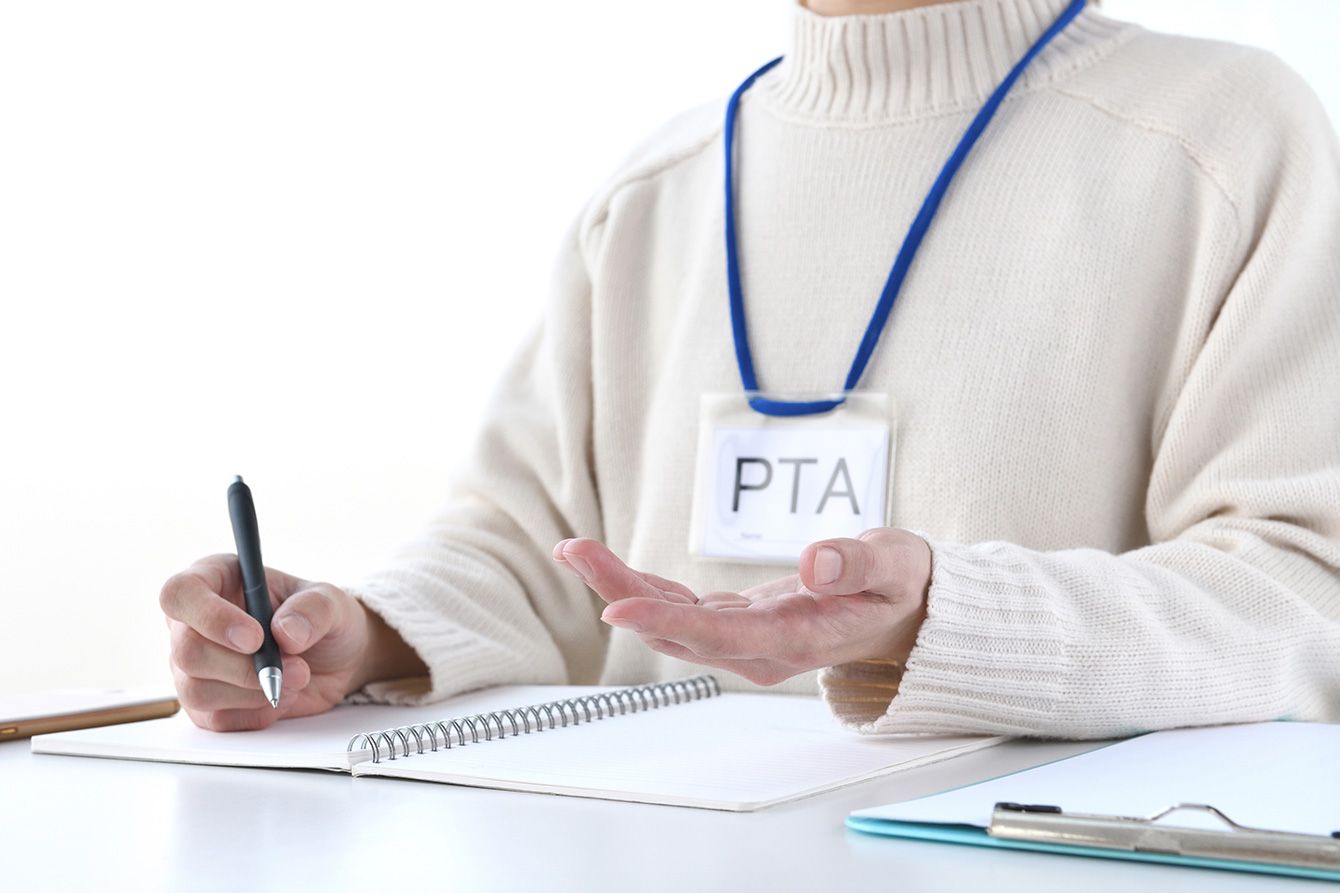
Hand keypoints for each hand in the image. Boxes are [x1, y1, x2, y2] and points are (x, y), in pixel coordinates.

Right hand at [160, 555, 378, 730]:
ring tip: (297, 678)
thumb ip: (313, 609)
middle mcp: (193, 623)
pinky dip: (255, 713)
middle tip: (295, 666)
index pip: (180, 593)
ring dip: (253, 692)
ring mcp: (194, 667)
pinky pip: (215, 719)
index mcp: (214, 579)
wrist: (334, 659)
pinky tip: (282, 696)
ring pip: (196, 690)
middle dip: (245, 667)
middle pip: (186, 651)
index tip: (255, 638)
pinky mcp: (205, 704)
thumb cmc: (320, 618)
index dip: (211, 618)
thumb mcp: (331, 601)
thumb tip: (286, 632)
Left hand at [553, 528, 931, 685]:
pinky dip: (644, 589)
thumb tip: (816, 560)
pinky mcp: (738, 625)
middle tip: (572, 550)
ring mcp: (746, 641)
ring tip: (574, 550)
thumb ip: (859, 563)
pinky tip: (611, 568)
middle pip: (678, 629)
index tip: (615, 607)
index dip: (665, 622)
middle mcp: (762, 648)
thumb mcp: (897, 564)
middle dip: (621, 591)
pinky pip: (681, 612)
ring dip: (621, 588)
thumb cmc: (902, 584)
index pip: (720, 635)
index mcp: (798, 638)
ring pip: (672, 622)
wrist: (907, 614)